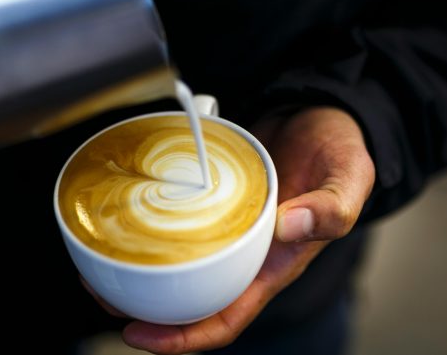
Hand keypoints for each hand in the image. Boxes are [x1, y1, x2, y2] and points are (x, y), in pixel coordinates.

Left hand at [121, 107, 375, 353]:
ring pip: (178, 262)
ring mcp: (227, 226)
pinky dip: (150, 226)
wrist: (322, 113)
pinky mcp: (214, 199)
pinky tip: (125, 218)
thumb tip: (291, 225)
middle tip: (101, 290)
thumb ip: (332, 206)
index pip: (226, 317)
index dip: (183, 337)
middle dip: (145, 305)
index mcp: (274, 264)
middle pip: (190, 297)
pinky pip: (178, 221)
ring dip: (139, 269)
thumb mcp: (349, 176)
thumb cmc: (339, 150)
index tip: (137, 334)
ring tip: (98, 262)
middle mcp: (246, 253)